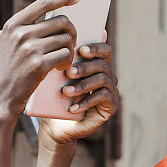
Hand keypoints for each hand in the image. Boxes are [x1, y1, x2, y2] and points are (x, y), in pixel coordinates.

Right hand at [0, 0, 78, 123]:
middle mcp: (21, 34)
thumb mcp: (4, 43)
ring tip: (63, 59)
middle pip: (61, 21)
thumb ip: (19, 28)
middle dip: (71, 32)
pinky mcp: (39, 65)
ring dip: (70, 49)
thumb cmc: (5, 71)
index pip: (43, 3)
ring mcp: (29, 49)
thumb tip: (45, 12)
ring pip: (66, 39)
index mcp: (13, 25)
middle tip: (71, 43)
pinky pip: (66, 55)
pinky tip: (61, 68)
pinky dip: (68, 61)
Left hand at [37, 30, 119, 148]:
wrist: (55, 126)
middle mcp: (107, 76)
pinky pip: (103, 98)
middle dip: (84, 67)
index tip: (80, 50)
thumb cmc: (54, 98)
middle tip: (68, 72)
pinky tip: (72, 107)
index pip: (104, 50)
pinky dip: (86, 102)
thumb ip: (60, 61)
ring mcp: (111, 91)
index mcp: (96, 66)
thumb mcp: (55, 78)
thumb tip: (55, 40)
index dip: (96, 47)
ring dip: (83, 85)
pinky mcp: (112, 107)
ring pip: (102, 80)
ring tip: (65, 92)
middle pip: (102, 64)